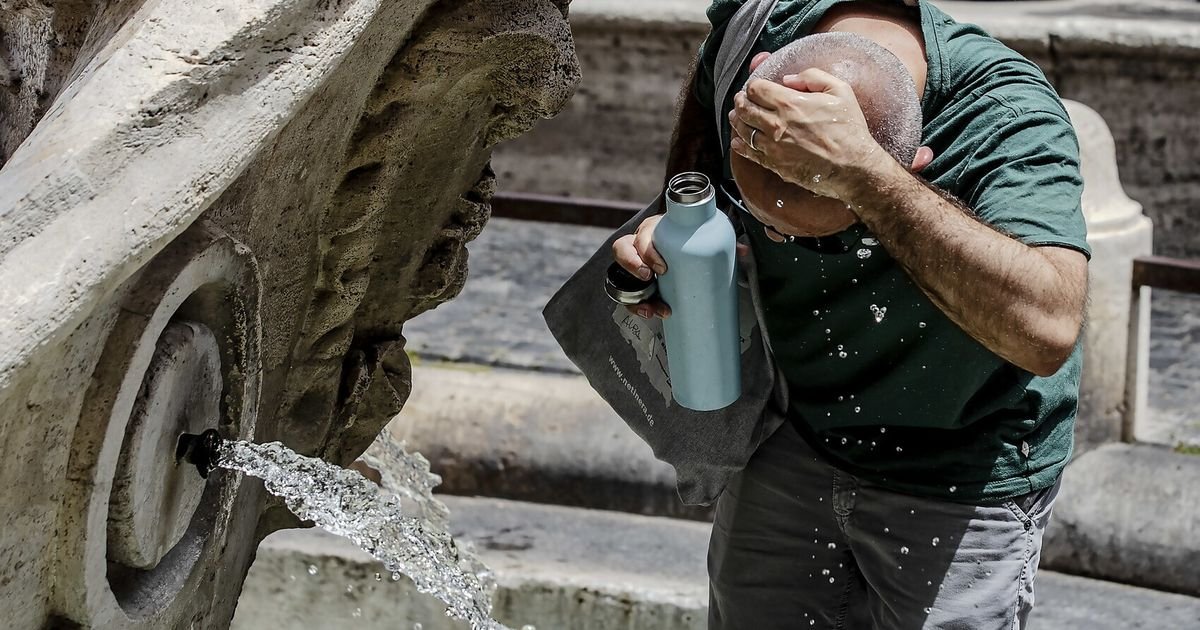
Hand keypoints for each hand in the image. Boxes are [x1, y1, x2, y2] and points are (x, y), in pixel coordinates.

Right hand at [611, 215, 749, 318]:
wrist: (684, 253)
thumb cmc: (689, 242)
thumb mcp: (702, 241)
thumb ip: (722, 243)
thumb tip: (742, 251)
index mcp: (655, 231)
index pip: (643, 234)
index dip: (647, 250)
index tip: (662, 267)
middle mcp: (640, 245)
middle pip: (623, 250)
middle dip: (633, 266)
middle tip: (650, 279)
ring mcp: (635, 265)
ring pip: (621, 276)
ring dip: (634, 295)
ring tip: (652, 309)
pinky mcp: (635, 283)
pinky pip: (627, 295)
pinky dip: (637, 307)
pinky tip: (651, 314)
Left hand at [728, 69, 885, 201]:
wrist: (853, 167)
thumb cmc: (849, 129)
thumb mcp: (840, 91)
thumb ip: (812, 77)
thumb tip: (788, 79)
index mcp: (790, 103)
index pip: (757, 90)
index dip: (753, 86)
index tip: (754, 87)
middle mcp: (777, 124)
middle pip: (745, 109)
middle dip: (741, 101)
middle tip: (741, 100)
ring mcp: (773, 146)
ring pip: (744, 130)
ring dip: (737, 121)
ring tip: (737, 116)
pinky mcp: (774, 164)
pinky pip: (749, 153)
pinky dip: (740, 145)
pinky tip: (738, 141)